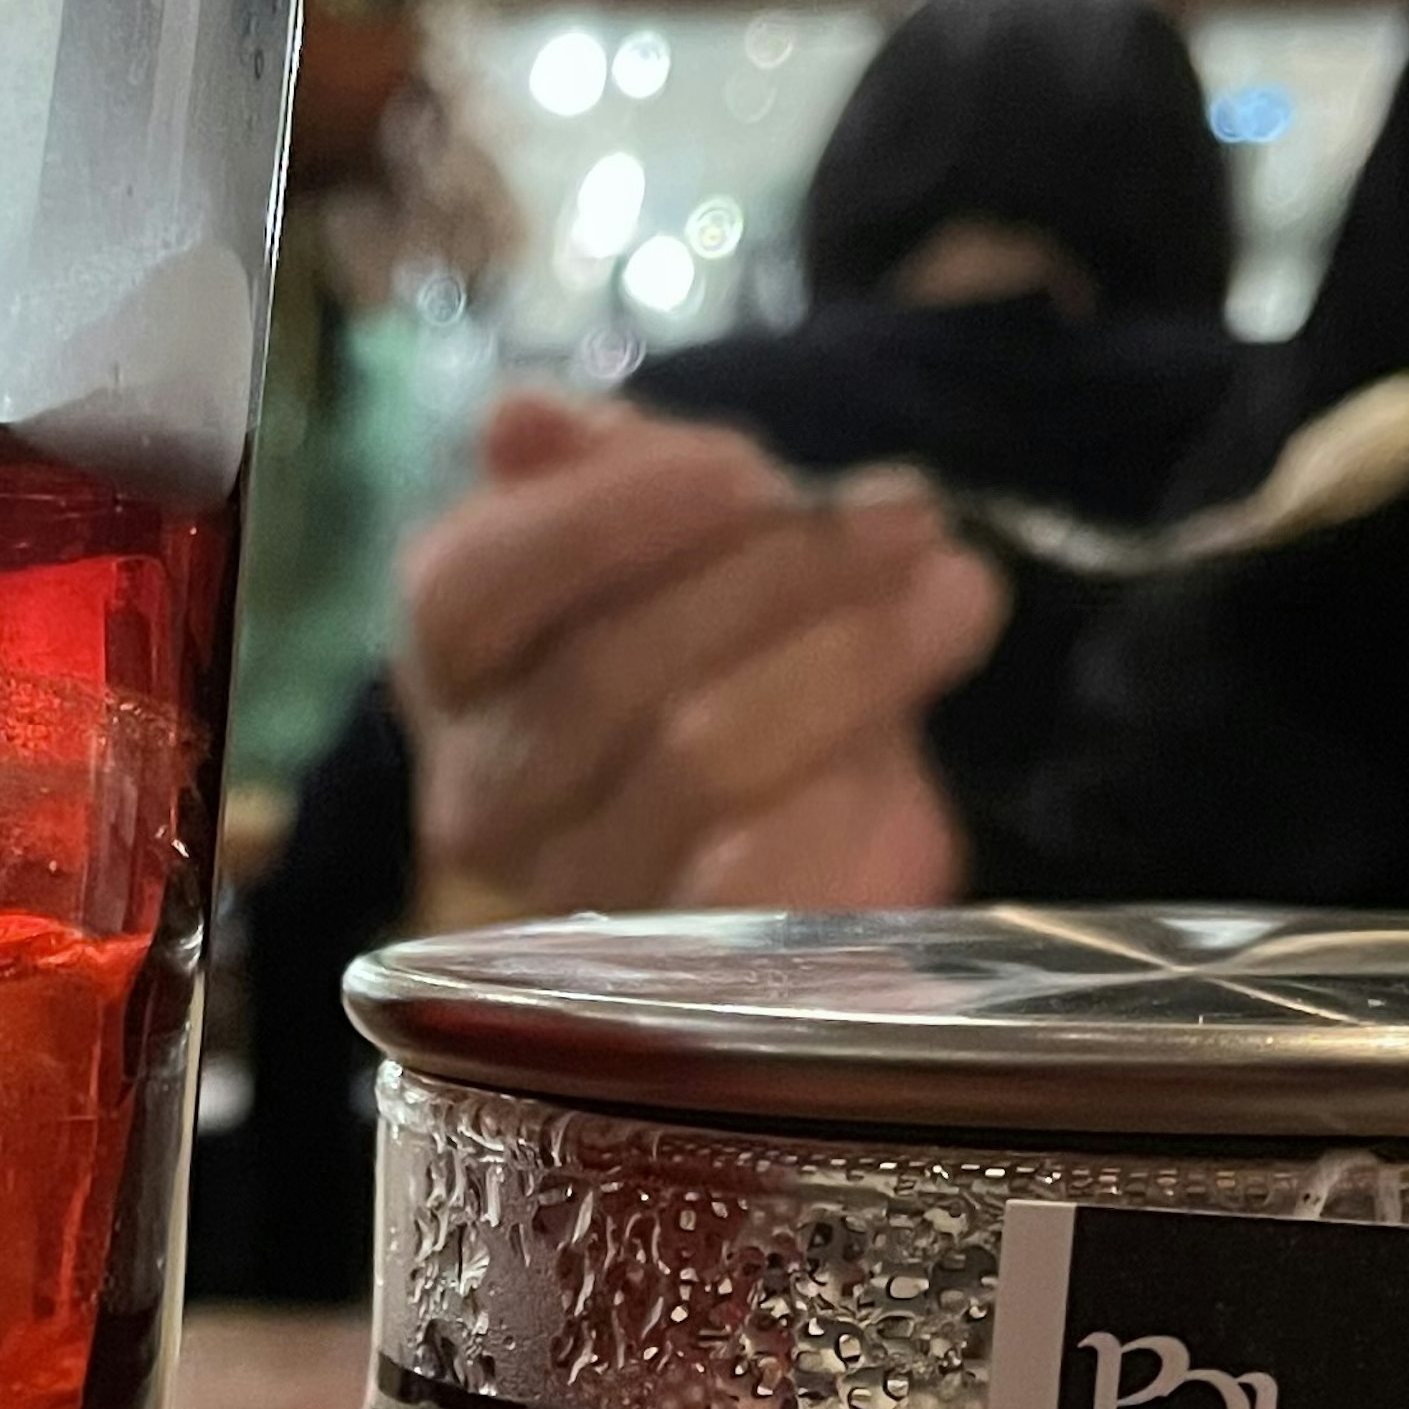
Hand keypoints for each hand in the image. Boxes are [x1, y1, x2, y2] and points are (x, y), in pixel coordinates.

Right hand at [396, 390, 1007, 919]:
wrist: (807, 824)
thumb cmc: (716, 654)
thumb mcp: (670, 543)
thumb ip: (605, 476)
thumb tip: (517, 420)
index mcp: (456, 673)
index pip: (473, 590)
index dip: (605, 517)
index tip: (747, 470)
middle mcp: (482, 803)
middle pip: (609, 672)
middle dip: (776, 574)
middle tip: (906, 515)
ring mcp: (573, 905)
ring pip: (694, 762)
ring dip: (847, 661)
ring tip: (952, 590)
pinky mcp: (681, 988)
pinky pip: (750, 888)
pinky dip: (838, 801)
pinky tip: (903, 753)